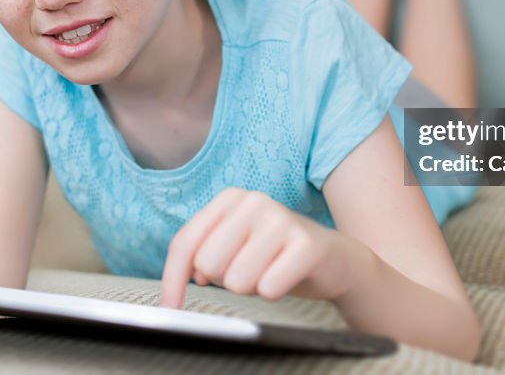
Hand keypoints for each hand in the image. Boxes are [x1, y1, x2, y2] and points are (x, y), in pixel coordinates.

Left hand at [159, 188, 365, 308]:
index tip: (170, 306)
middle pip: (208, 264)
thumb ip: (203, 254)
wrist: (334, 259)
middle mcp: (254, 201)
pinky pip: (268, 288)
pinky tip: (287, 276)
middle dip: (225, 279)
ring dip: (252, 287)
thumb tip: (189, 278)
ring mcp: (281, 219)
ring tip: (270, 271)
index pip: (185, 243)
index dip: (172, 281)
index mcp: (230, 198)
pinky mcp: (306, 243)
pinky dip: (275, 291)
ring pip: (236, 280)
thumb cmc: (276, 255)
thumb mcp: (235, 247)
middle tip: (250, 270)